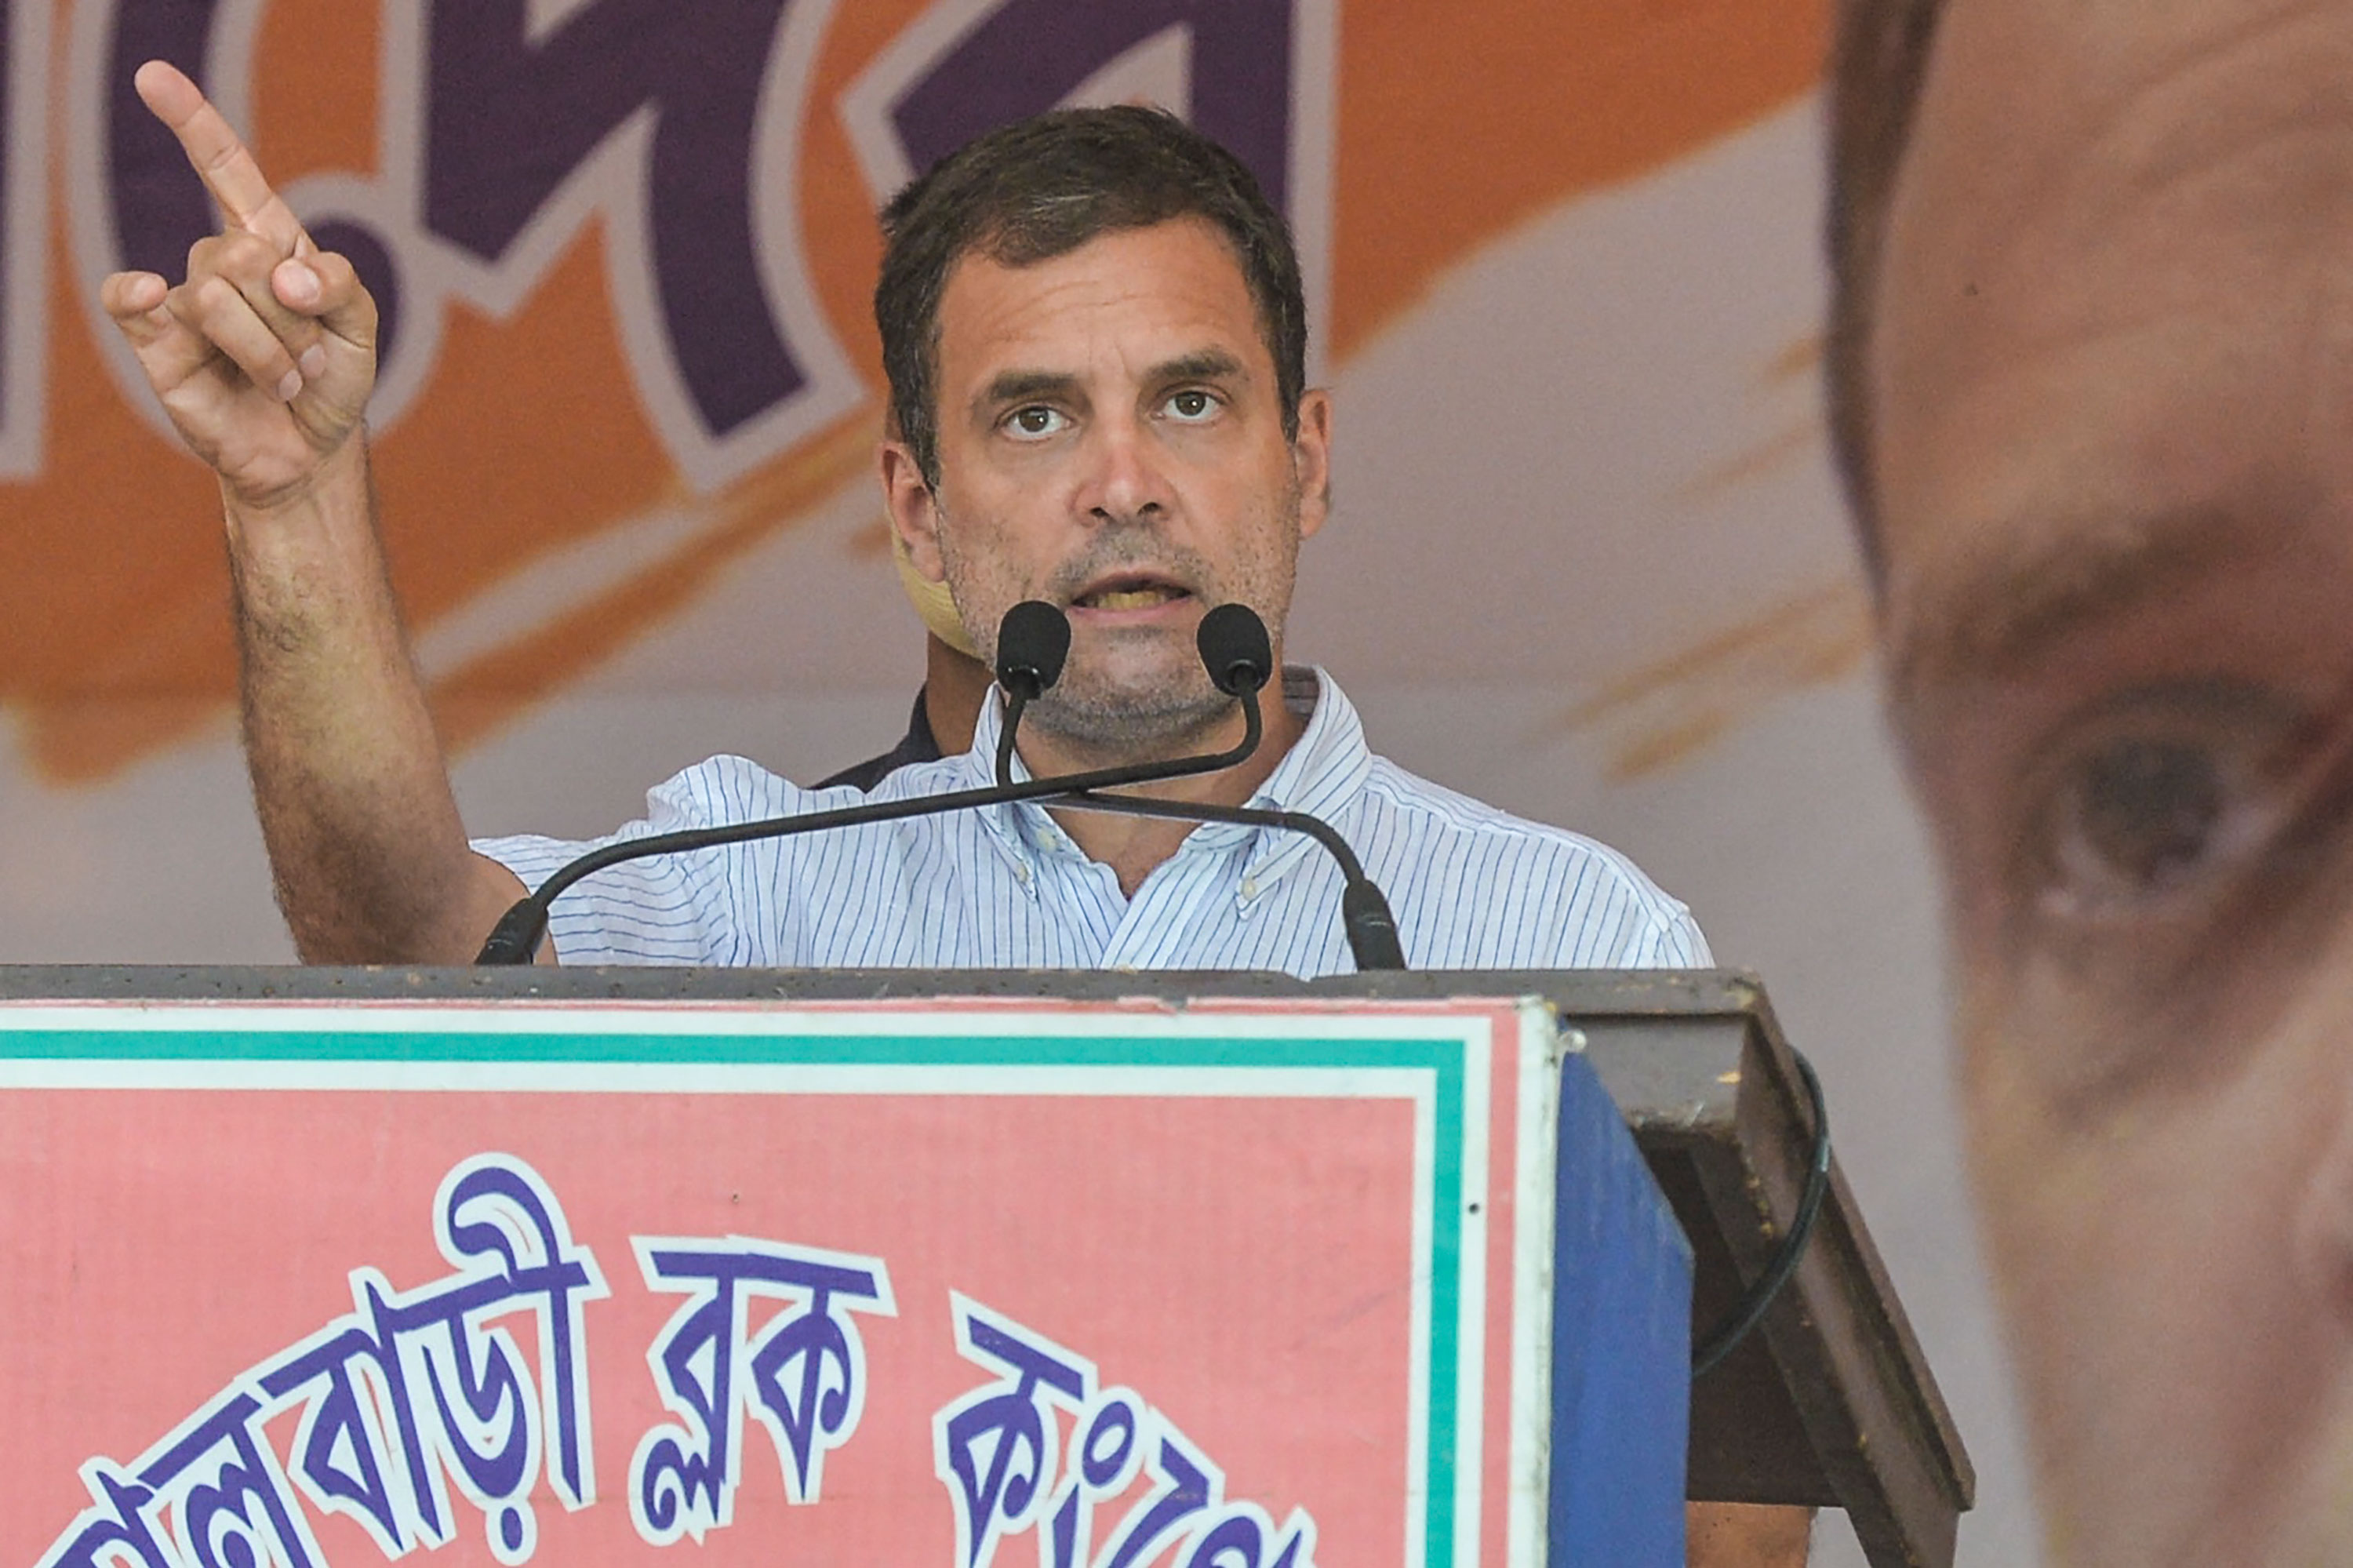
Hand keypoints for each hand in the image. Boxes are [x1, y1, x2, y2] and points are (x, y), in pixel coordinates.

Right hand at [100, 60, 376, 509]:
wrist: (312, 449)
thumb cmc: (334, 380)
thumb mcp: (362, 328)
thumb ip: (338, 285)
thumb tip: (284, 273)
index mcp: (273, 243)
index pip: (228, 171)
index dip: (194, 123)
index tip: (153, 77)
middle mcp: (224, 263)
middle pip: (245, 252)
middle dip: (294, 316)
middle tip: (312, 359)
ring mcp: (187, 300)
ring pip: (217, 294)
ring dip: (270, 350)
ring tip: (288, 380)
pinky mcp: (157, 341)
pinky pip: (132, 300)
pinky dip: (140, 294)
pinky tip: (152, 294)